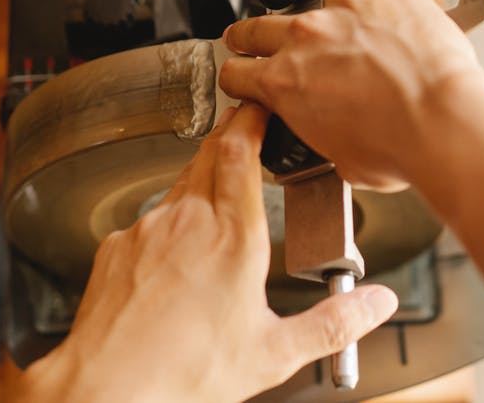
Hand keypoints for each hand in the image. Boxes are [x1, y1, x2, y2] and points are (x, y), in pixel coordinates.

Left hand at [19, 104, 398, 402]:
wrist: (109, 389)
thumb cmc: (182, 374)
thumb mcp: (274, 353)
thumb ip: (332, 323)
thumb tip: (375, 304)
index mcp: (233, 238)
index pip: (240, 151)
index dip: (252, 120)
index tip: (262, 109)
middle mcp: (186, 221)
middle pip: (208, 153)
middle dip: (230, 138)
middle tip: (245, 134)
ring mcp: (147, 230)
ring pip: (177, 185)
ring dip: (200, 180)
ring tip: (216, 202)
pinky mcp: (117, 247)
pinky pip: (147, 219)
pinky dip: (167, 222)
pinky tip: (174, 256)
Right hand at [220, 0, 483, 191]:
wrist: (440, 124)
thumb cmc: (399, 148)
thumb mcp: (344, 162)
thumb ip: (328, 142)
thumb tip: (338, 146)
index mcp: (285, 84)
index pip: (237, 73)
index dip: (238, 76)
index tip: (244, 77)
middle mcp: (307, 38)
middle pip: (260, 23)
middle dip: (251, 31)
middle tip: (255, 35)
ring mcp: (347, 7)